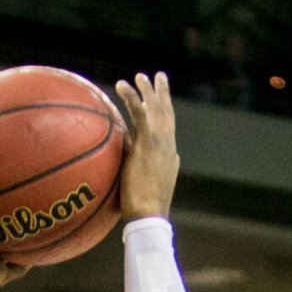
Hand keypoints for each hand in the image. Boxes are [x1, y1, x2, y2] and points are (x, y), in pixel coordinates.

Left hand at [115, 72, 178, 222]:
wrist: (149, 215)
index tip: (162, 102)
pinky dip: (131, 96)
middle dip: (163, 94)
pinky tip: (121, 84)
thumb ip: (146, 176)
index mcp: (169, 157)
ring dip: (147, 90)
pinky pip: (138, 112)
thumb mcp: (148, 191)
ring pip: (155, 108)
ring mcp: (159, 142)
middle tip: (158, 77)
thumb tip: (136, 172)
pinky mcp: (148, 142)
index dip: (166, 114)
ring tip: (139, 76)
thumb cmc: (144, 212)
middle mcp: (168, 146)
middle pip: (167, 113)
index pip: (169, 130)